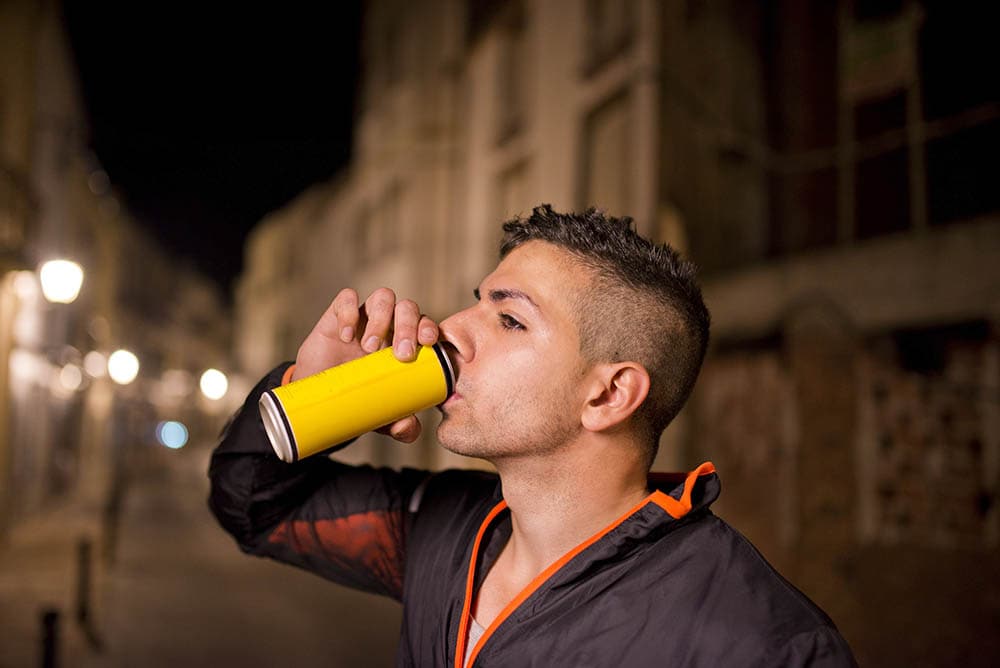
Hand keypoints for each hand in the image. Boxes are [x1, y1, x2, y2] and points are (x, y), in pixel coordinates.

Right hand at [293, 288, 439, 441]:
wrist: (319, 398)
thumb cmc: (358, 397)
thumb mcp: (380, 414)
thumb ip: (398, 423)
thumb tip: (409, 430)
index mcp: (406, 344)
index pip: (426, 326)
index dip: (431, 329)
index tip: (428, 343)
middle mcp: (388, 326)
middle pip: (408, 308)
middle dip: (408, 326)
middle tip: (400, 354)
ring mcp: (364, 318)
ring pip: (384, 296)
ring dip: (382, 318)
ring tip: (370, 347)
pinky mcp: (337, 315)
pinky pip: (347, 297)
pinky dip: (349, 312)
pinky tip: (346, 336)